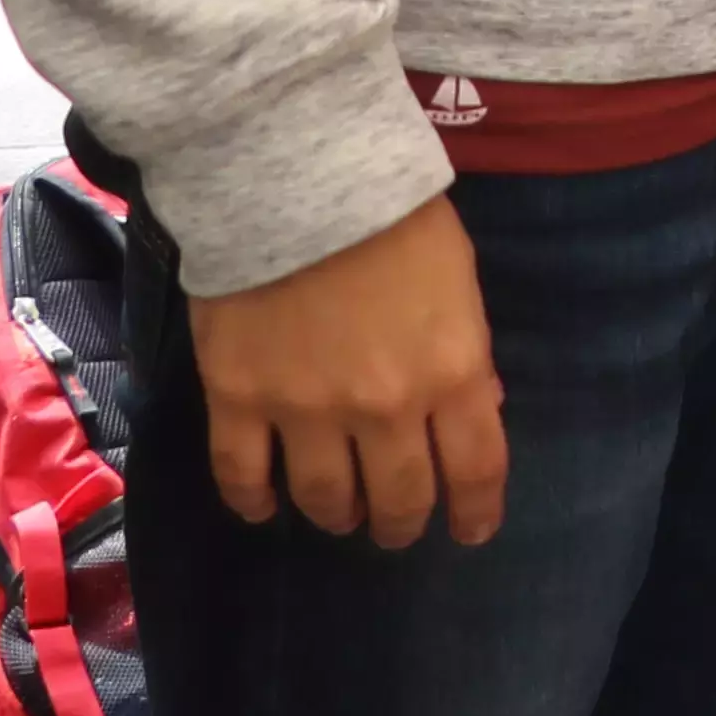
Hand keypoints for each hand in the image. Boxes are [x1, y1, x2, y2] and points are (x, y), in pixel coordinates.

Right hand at [182, 192, 502, 547]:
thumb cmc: (396, 220)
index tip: (473, 532)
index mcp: (451, 374)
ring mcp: (305, 411)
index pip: (476, 469)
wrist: (299, 184)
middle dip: (402, 523)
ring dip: (337, 515)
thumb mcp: (460, 284)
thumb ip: (465, 355)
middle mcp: (384, 408)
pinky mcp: (238, 401)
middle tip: (397, 528)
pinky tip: (264, 509)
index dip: (477, 511)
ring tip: (339, 516)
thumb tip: (476, 408)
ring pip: (324, 497)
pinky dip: (253, 502)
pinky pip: (242, 476)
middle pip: (400, 498)